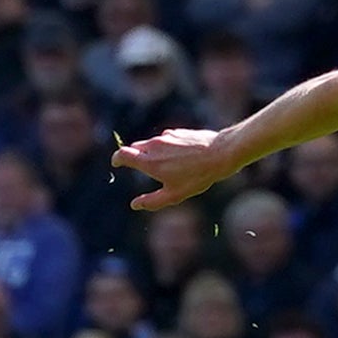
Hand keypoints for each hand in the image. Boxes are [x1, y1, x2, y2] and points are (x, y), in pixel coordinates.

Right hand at [115, 127, 241, 210]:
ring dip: (151, 152)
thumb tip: (134, 205)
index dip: (117, 159)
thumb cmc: (198, 176)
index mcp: (149, 161)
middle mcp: (154, 145)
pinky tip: (181, 157)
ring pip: (151, 143)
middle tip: (140, 167)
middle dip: (134, 157)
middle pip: (135, 148)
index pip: (122, 154)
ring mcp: (166, 137)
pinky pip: (166, 139)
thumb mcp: (175, 194)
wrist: (221, 153)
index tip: (117, 163)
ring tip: (167, 165)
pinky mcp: (179, 132)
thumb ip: (153, 201)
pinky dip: (166, 147)